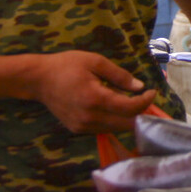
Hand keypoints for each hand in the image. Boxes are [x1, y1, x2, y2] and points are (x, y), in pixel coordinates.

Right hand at [30, 51, 157, 133]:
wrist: (38, 79)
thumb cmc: (67, 65)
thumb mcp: (95, 62)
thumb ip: (119, 75)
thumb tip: (139, 87)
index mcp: (95, 99)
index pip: (130, 108)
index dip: (146, 101)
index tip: (152, 91)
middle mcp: (89, 117)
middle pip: (126, 124)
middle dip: (141, 113)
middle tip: (147, 100)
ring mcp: (82, 126)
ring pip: (116, 128)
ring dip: (128, 118)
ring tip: (134, 102)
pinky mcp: (77, 129)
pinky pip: (103, 128)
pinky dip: (114, 120)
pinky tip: (116, 108)